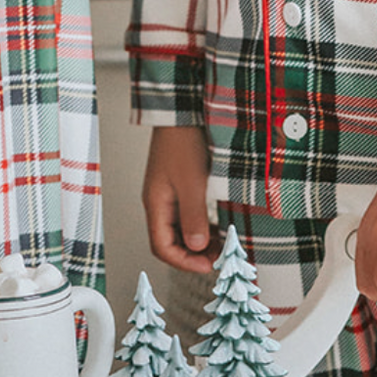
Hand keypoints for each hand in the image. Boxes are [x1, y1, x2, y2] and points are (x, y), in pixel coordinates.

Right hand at [142, 126, 218, 274]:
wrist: (183, 110)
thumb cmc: (183, 141)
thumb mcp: (192, 183)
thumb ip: (193, 217)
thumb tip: (197, 247)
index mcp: (156, 203)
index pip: (162, 247)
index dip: (184, 262)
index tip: (208, 266)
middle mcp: (159, 201)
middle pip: (170, 241)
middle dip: (193, 254)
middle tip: (218, 256)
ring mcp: (169, 193)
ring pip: (180, 228)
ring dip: (199, 240)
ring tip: (220, 243)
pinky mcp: (180, 184)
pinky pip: (188, 214)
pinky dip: (202, 224)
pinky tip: (217, 224)